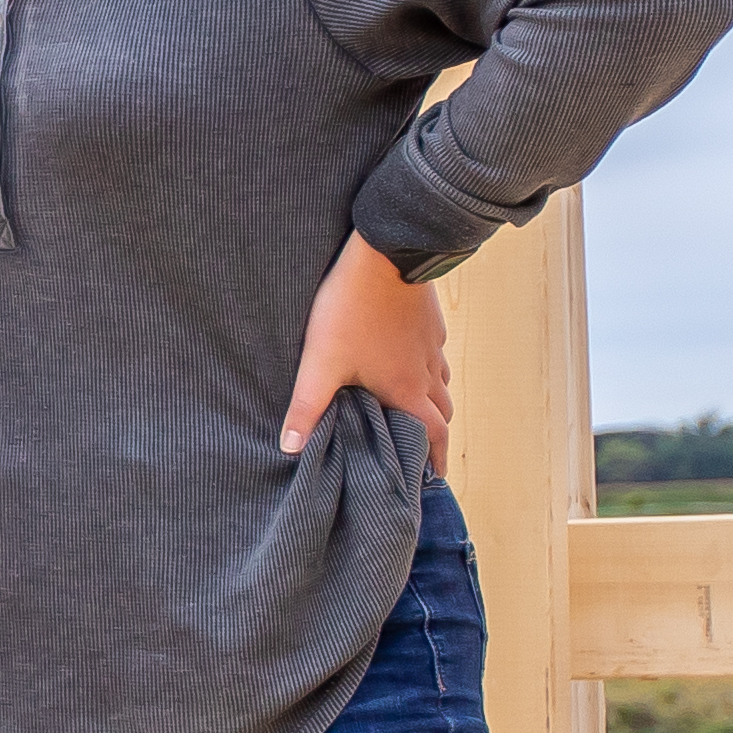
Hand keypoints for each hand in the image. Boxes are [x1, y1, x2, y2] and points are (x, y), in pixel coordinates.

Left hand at [283, 236, 453, 463]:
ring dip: (433, 400)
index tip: (434, 478)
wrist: (385, 254)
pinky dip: (428, 367)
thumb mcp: (321, 362)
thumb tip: (290, 448)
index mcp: (406, 388)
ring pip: (441, 381)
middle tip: (424, 450)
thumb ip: (307, 406)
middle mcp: (426, 370)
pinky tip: (409, 360)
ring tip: (416, 411)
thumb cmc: (351, 310)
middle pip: (442, 412)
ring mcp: (431, 343)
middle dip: (435, 434)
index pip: (432, 434)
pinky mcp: (428, 320)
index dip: (436, 460)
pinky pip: (434, 353)